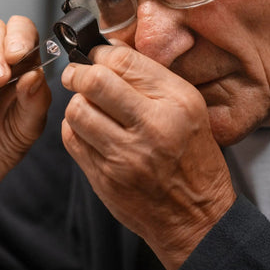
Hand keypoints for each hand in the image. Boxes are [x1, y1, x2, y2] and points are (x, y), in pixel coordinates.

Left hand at [60, 44, 235, 269]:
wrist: (197, 217)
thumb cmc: (194, 160)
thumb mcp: (190, 109)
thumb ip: (152, 79)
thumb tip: (110, 51)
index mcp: (177, 102)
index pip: (124, 61)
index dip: (100, 54)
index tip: (96, 57)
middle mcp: (152, 126)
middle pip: (94, 81)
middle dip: (78, 73)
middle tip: (77, 75)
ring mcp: (126, 155)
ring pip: (77, 110)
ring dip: (77, 103)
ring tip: (88, 106)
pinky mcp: (105, 178)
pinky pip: (72, 139)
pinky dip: (75, 129)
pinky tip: (89, 131)